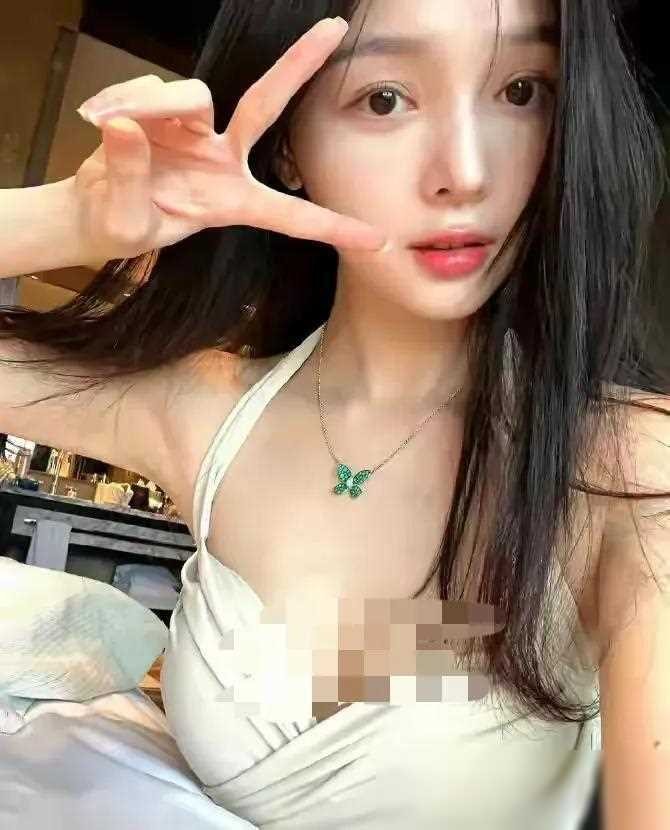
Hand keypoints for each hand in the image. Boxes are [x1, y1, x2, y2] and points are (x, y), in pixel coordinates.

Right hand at [71, 17, 387, 266]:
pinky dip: (120, 100)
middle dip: (299, 65)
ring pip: (188, 95)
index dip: (334, 227)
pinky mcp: (163, 108)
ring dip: (148, 106)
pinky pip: (148, 89)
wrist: (92, 210)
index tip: (379, 241)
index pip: (290, 215)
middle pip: (266, 104)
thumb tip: (126, 127)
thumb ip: (127, 180)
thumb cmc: (122, 225)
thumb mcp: (125, 223)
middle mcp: (223, 159)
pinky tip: (97, 120)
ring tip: (105, 126)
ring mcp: (195, 129)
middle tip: (335, 27)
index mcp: (232, 203)